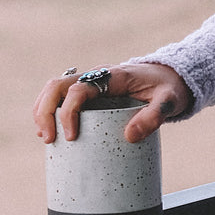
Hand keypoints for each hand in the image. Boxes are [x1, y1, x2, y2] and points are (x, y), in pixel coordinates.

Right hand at [33, 63, 191, 144]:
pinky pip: (61, 96)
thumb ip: (154, 116)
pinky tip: (50, 131)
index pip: (79, 88)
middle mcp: (97, 75)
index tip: (71, 137)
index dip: (69, 112)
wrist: (171, 75)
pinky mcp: (89, 91)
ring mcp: (91, 82)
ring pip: (54, 88)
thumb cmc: (168, 88)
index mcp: (113, 76)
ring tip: (46, 138)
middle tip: (48, 139)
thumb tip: (129, 136)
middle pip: (57, 85)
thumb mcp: (169, 100)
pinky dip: (50, 111)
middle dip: (46, 111)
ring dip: (42, 110)